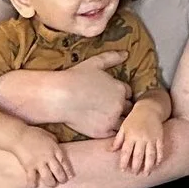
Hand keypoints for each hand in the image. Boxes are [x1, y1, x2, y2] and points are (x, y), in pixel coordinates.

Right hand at [0, 51, 131, 137]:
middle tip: (109, 108)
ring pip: (123, 123)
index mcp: (120, 88)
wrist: (59, 97)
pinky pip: (113, 134)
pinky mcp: (103, 132)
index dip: (121, 95)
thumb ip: (112, 57)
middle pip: (129, 109)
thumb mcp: (94, 63)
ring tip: (106, 119)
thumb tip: (125, 53)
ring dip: (119, 121)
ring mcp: (112, 119)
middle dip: (122, 108)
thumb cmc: (74, 78)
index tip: (112, 96)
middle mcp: (120, 104)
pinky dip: (110, 131)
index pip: (129, 93)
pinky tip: (100, 126)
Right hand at [6, 126, 72, 187]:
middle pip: (58, 171)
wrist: (18, 135)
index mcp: (54, 149)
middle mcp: (48, 157)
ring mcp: (38, 162)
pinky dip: (33, 183)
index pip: (64, 162)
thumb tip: (58, 147)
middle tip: (61, 181)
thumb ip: (55, 142)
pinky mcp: (28, 166)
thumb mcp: (48, 135)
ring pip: (48, 177)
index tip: (70, 176)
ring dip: (50, 183)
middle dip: (61, 179)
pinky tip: (33, 186)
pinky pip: (32, 178)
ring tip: (51, 184)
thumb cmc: (33, 133)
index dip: (68, 171)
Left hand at [111, 102, 166, 174]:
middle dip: (136, 167)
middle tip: (135, 174)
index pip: (127, 152)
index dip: (124, 162)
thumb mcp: (124, 127)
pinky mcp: (159, 137)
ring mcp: (151, 138)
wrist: (149, 108)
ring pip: (150, 155)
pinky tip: (157, 164)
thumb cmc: (134, 118)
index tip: (123, 170)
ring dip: (148, 166)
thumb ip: (118, 140)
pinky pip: (160, 150)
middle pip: (139, 156)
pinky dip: (159, 158)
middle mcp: (141, 138)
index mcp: (131, 136)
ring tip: (146, 174)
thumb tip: (110, 150)